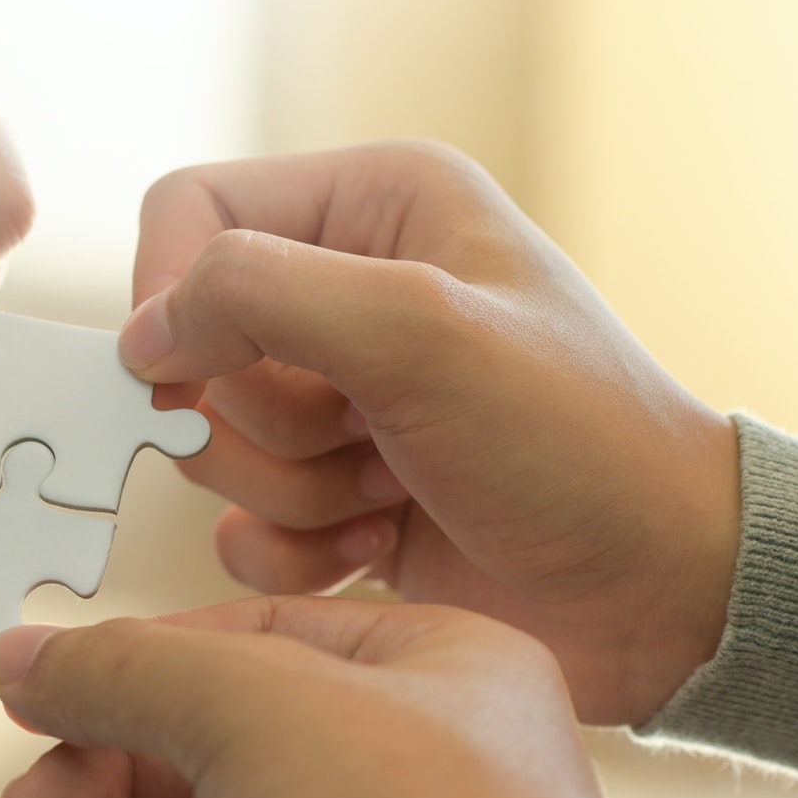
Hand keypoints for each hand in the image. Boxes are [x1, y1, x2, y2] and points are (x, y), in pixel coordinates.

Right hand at [117, 141, 739, 723]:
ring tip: (391, 493)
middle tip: (365, 438)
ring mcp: (338, 402)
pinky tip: (377, 548)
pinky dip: (294, 552)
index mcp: (374, 206)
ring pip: (212, 445)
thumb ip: (258, 296)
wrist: (658, 591)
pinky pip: (238, 526)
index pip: (192, 210)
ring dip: (292, 490)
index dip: (171, 295)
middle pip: (194, 347)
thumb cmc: (573, 441)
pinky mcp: (332, 498)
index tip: (188, 376)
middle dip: (266, 419)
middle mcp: (348, 292)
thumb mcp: (417, 329)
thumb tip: (140, 336)